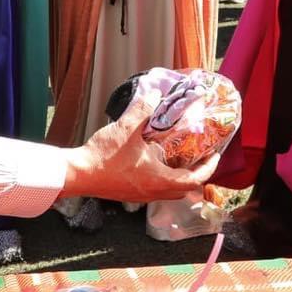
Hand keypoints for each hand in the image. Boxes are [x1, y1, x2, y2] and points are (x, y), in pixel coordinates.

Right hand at [63, 93, 220, 201]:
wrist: (78, 173)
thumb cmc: (104, 155)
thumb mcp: (126, 128)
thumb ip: (143, 110)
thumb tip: (154, 95)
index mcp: (159, 180)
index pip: (195, 179)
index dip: (209, 167)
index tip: (214, 155)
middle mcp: (153, 191)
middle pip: (185, 190)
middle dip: (195, 175)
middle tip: (199, 158)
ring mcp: (141, 195)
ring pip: (169, 191)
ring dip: (178, 177)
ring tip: (177, 158)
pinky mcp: (129, 194)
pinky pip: (154, 190)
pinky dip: (162, 178)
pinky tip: (152, 161)